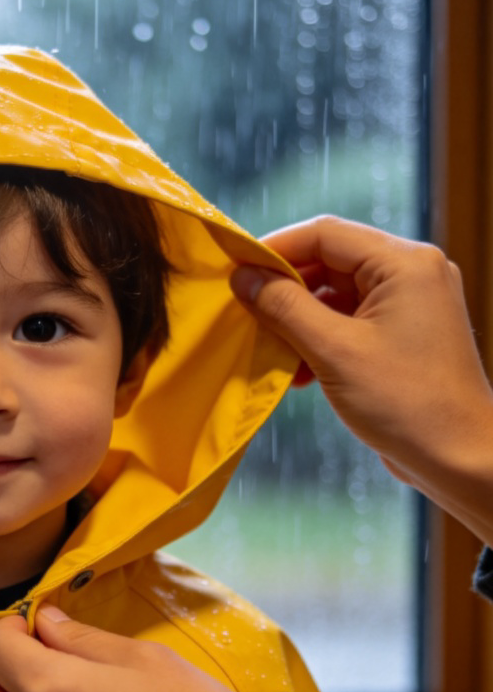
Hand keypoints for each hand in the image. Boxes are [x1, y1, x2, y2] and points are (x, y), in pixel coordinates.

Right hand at [232, 216, 492, 546]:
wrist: (458, 458)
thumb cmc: (405, 402)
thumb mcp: (333, 351)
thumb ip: (284, 307)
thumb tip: (243, 276)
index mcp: (404, 264)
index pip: (325, 234)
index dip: (274, 248)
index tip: (234, 270)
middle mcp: (412, 273)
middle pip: (329, 261)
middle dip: (284, 288)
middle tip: (244, 312)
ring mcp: (409, 304)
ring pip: (334, 293)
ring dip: (297, 319)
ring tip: (270, 349)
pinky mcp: (402, 334)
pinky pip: (348, 320)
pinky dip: (318, 339)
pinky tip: (297, 372)